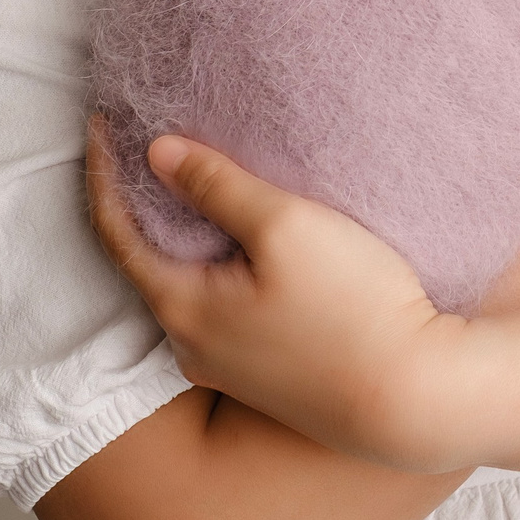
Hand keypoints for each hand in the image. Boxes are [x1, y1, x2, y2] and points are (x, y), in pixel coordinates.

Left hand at [84, 112, 472, 473]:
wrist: (418, 397)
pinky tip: (246, 243)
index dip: (104, 172)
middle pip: (147, 260)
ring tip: (197, 184)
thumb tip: (158, 153)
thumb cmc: (354, 307)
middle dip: (142, 202)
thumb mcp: (285, 226)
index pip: (116, 231)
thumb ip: (217, 186)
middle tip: (145, 144)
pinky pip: (222, 308)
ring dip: (183, 235)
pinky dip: (217, 265)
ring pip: (187, 286)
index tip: (100, 121)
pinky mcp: (267, 375)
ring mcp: (229, 368)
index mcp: (183, 309)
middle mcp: (192, 347)